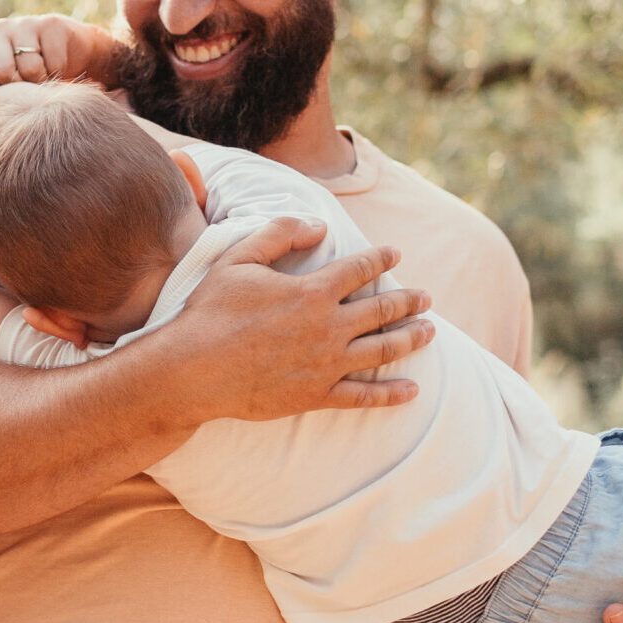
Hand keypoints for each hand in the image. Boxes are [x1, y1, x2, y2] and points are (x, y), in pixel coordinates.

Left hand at [0, 14, 123, 150]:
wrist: (72, 51)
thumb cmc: (30, 74)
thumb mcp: (3, 83)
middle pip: (0, 70)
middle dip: (13, 88)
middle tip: (23, 91)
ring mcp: (24, 24)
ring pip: (29, 69)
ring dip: (39, 81)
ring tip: (43, 77)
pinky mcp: (50, 24)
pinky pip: (52, 61)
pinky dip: (57, 71)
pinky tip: (58, 65)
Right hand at [162, 218, 432, 423]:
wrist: (192, 370)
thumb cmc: (210, 311)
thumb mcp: (239, 258)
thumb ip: (280, 234)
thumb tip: (320, 226)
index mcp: (312, 291)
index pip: (359, 269)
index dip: (381, 259)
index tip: (395, 254)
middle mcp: (328, 328)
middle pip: (382, 310)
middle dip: (408, 301)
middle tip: (426, 298)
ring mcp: (326, 365)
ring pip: (382, 351)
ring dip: (410, 340)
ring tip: (429, 332)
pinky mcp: (316, 396)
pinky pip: (363, 397)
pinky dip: (391, 394)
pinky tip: (412, 390)